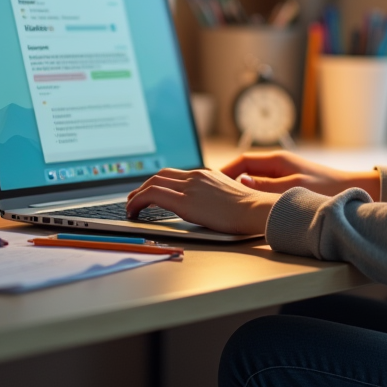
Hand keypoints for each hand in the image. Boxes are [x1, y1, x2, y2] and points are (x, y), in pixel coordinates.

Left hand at [126, 168, 278, 234]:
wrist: (256, 210)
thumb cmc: (250, 210)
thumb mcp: (230, 197)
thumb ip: (215, 197)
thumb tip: (208, 207)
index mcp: (206, 175)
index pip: (175, 174)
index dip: (158, 182)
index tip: (151, 193)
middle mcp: (196, 176)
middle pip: (160, 175)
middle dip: (143, 186)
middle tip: (134, 199)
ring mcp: (189, 186)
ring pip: (152, 182)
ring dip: (136, 194)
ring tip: (130, 208)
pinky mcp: (184, 201)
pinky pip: (152, 194)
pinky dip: (137, 201)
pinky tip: (133, 212)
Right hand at [220, 151, 379, 199]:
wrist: (354, 189)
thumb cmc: (328, 188)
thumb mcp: (294, 188)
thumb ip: (266, 187)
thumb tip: (241, 182)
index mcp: (277, 160)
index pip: (242, 161)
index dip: (224, 171)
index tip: (210, 183)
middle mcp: (279, 164)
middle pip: (245, 170)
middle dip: (228, 181)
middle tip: (213, 196)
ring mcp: (284, 174)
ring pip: (254, 180)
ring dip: (242, 190)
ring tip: (227, 204)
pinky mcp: (290, 184)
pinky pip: (264, 188)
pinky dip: (254, 196)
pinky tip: (250, 209)